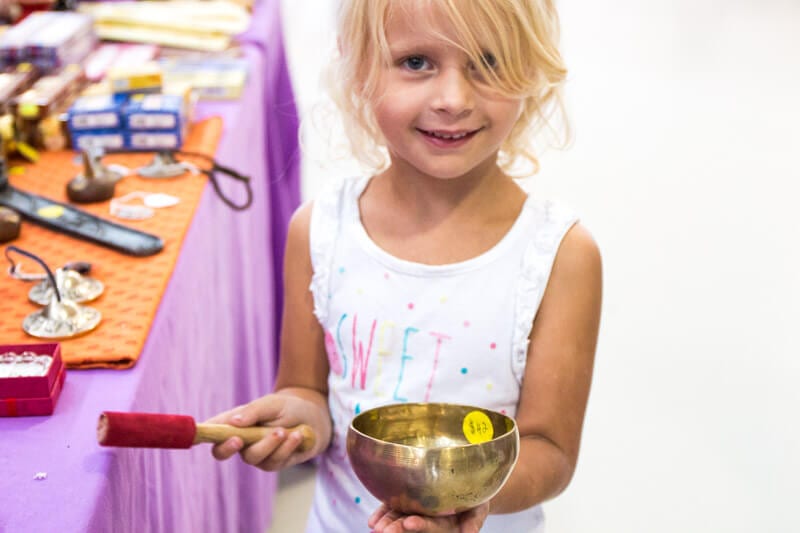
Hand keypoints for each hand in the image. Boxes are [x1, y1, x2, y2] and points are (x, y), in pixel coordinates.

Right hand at [205, 393, 317, 470]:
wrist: (314, 417)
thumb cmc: (287, 407)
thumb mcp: (271, 404)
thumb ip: (253, 411)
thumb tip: (234, 423)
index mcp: (234, 423)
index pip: (212, 430)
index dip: (201, 434)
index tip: (198, 433)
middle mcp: (241, 441)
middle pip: (221, 452)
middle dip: (228, 448)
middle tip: (238, 438)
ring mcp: (256, 454)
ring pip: (252, 457)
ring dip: (268, 444)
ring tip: (284, 431)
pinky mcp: (274, 463)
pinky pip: (274, 461)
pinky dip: (286, 448)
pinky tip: (297, 436)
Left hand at [368, 503, 489, 532]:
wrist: (470, 485)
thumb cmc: (477, 498)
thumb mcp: (479, 509)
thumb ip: (474, 522)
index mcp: (446, 524)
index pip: (432, 527)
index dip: (421, 526)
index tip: (410, 523)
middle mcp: (430, 519)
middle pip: (412, 525)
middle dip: (398, 528)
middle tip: (384, 531)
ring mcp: (417, 510)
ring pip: (400, 518)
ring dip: (387, 523)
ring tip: (375, 527)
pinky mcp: (409, 501)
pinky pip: (394, 508)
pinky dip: (383, 513)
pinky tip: (372, 521)